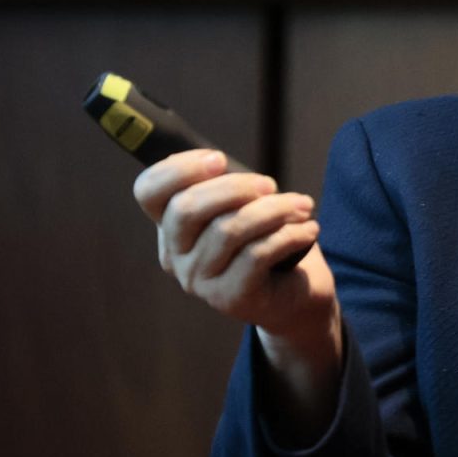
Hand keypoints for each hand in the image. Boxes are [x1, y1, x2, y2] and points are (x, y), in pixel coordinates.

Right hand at [134, 150, 342, 421]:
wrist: (295, 296)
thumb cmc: (267, 241)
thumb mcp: (246, 207)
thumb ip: (230, 185)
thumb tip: (220, 162)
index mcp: (172, 226)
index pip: (148, 192)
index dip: (178, 168)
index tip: (219, 158)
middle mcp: (176, 256)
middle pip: (186, 209)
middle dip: (234, 187)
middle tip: (271, 184)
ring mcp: (199, 281)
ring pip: (228, 230)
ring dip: (274, 210)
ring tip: (303, 206)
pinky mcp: (230, 297)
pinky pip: (256, 254)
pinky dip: (289, 235)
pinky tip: (309, 230)